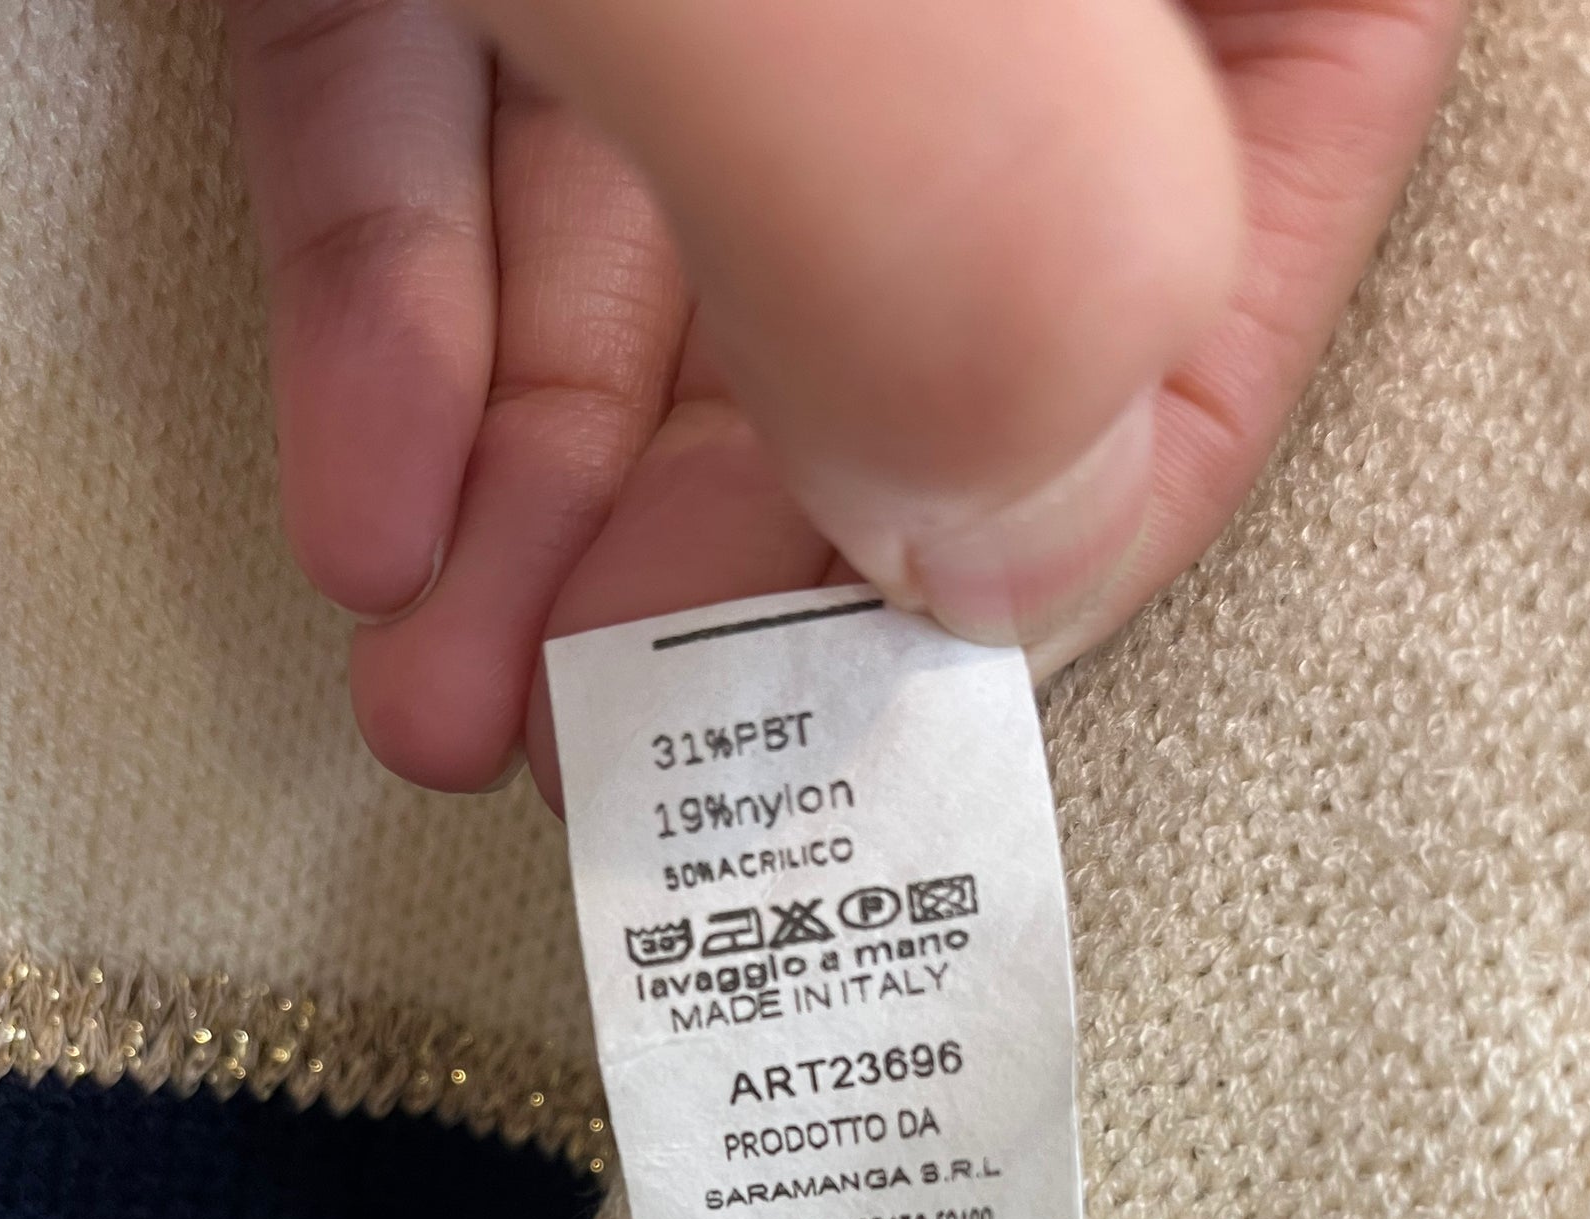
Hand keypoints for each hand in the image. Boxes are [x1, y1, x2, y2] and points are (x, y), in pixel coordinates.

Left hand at [221, 0, 1461, 807]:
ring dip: (536, 509)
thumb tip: (998, 558)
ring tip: (436, 709)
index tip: (880, 730)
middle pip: (913, 276)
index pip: (1231, 240)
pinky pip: (457, 86)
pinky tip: (358, 508)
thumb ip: (973, 236)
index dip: (1060, 519)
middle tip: (612, 762)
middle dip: (729, 566)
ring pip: (668, 220)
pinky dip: (397, 299)